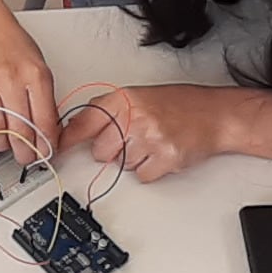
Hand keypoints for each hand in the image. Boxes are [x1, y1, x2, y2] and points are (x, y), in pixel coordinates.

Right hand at [0, 21, 59, 161]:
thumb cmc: (14, 49)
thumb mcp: (41, 70)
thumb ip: (45, 101)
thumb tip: (48, 136)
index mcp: (34, 76)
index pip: (44, 122)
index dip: (45, 145)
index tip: (45, 153)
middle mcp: (9, 80)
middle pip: (19, 131)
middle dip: (24, 152)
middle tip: (25, 156)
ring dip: (0, 144)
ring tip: (4, 143)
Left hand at [67, 84, 238, 184]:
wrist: (216, 115)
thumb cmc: (181, 105)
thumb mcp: (140, 96)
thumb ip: (109, 110)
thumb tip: (78, 128)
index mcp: (124, 99)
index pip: (84, 122)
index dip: (67, 139)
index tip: (55, 149)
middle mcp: (134, 117)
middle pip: (101, 152)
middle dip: (113, 151)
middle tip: (134, 138)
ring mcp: (149, 138)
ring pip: (121, 166)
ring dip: (135, 160)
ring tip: (154, 142)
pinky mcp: (164, 158)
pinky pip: (141, 176)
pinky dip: (150, 170)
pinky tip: (162, 153)